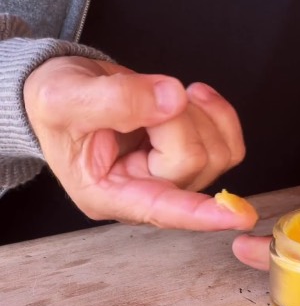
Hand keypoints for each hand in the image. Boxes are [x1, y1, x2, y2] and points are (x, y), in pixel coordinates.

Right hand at [23, 56, 255, 229]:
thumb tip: (173, 101)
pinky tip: (193, 96)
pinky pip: (229, 142)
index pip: (163, 209)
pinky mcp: (193, 158)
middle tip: (142, 96)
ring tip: (158, 95)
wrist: (64, 89)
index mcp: (108, 194)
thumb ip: (116, 100)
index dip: (201, 213)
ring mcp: (174, 178)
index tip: (238, 216)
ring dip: (196, 113)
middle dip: (174, 118)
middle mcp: (146, 193)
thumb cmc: (54, 102)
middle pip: (193, 161)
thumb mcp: (63, 97)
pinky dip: (218, 113)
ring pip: (218, 152)